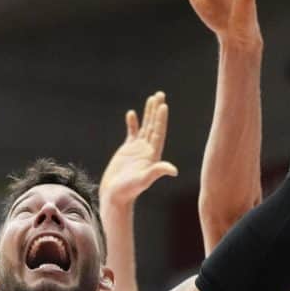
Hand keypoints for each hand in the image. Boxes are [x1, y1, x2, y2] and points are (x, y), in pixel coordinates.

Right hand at [100, 92, 177, 206]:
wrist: (115, 195)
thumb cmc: (129, 190)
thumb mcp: (143, 180)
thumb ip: (157, 172)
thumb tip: (173, 170)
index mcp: (153, 155)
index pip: (158, 132)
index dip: (161, 119)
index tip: (163, 105)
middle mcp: (147, 150)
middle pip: (154, 125)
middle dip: (156, 110)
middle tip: (160, 94)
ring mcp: (138, 149)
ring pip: (145, 126)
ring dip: (148, 113)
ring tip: (151, 98)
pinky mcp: (127, 150)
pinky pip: (132, 132)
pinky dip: (132, 123)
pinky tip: (131, 114)